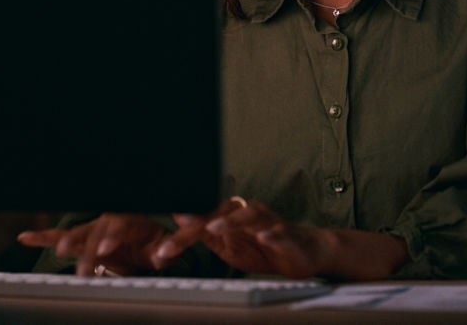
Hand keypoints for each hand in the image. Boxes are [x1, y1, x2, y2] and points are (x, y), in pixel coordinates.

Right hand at [17, 213, 174, 276]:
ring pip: (78, 234)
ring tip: (60, 252)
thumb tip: (161, 255)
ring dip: (67, 242)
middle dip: (88, 250)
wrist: (144, 239)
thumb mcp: (163, 248)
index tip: (105, 250)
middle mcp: (108, 222)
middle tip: (83, 268)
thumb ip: (163, 253)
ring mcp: (93, 229)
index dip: (112, 237)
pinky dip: (42, 238)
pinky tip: (25, 238)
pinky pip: (59, 236)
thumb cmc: (154, 243)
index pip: (120, 226)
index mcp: (130, 221)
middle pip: (96, 233)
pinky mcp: (81, 239)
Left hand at [168, 197, 410, 279]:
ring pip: (247, 217)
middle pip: (217, 216)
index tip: (161, 251)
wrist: (306, 252)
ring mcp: (267, 222)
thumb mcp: (230, 246)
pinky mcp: (286, 234)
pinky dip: (270, 235)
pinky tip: (262, 239)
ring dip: (229, 222)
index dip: (180, 237)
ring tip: (213, 229)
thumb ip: (206, 233)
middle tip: (173, 245)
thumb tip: (180, 216)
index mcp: (230, 216)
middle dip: (194, 229)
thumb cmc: (265, 248)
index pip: (201, 223)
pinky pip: (278, 233)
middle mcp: (246, 213)